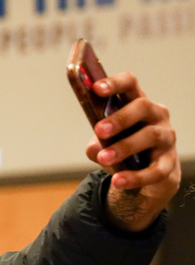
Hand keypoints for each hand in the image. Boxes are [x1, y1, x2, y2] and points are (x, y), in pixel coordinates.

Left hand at [84, 72, 179, 232]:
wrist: (145, 174)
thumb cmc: (123, 147)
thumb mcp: (105, 143)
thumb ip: (97, 144)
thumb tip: (95, 148)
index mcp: (136, 103)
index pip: (130, 84)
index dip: (114, 84)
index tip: (95, 88)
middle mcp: (156, 115)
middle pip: (143, 107)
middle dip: (120, 118)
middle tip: (99, 130)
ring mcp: (166, 138)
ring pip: (150, 136)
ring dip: (125, 147)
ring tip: (104, 158)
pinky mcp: (169, 163)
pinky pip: (156, 170)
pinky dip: (136, 177)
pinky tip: (119, 181)